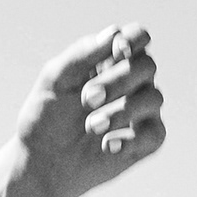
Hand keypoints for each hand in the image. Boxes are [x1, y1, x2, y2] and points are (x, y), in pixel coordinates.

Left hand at [10, 22, 165, 196]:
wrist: (41, 162)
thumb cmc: (46, 116)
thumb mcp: (55, 80)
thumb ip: (82, 55)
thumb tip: (114, 34)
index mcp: (112, 61)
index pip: (138, 38)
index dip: (134, 40)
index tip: (117, 52)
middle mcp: (133, 82)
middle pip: (146, 66)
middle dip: (118, 80)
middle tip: (87, 99)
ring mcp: (141, 111)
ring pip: (154, 98)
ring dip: (121, 111)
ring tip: (90, 126)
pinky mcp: (144, 142)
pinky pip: (155, 134)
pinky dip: (132, 138)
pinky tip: (107, 145)